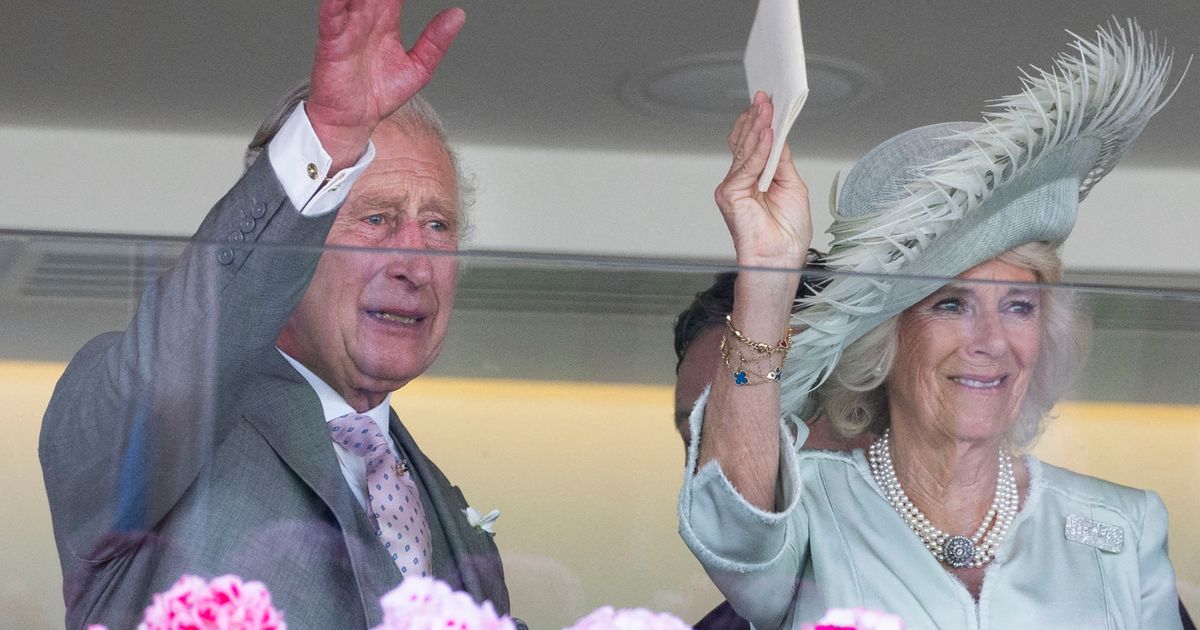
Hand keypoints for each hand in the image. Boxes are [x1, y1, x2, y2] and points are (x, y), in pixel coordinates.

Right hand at [306, 0, 465, 169]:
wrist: (353, 121)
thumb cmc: (377, 93)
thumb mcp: (418, 68)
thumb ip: (435, 41)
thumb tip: (458, 15)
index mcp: (386, 20)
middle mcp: (366, 18)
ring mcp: (348, 27)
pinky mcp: (333, 42)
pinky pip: (332, 16)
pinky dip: (336, 3)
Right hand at [715, 92, 811, 268]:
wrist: (780, 259)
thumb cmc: (786, 232)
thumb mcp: (792, 186)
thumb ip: (780, 161)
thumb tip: (778, 135)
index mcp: (755, 178)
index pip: (753, 144)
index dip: (760, 123)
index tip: (769, 102)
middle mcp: (741, 180)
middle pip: (746, 142)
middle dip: (757, 118)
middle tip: (766, 98)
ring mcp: (733, 186)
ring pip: (745, 149)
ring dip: (757, 127)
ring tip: (767, 108)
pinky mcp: (729, 194)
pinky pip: (746, 165)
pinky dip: (757, 149)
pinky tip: (767, 133)